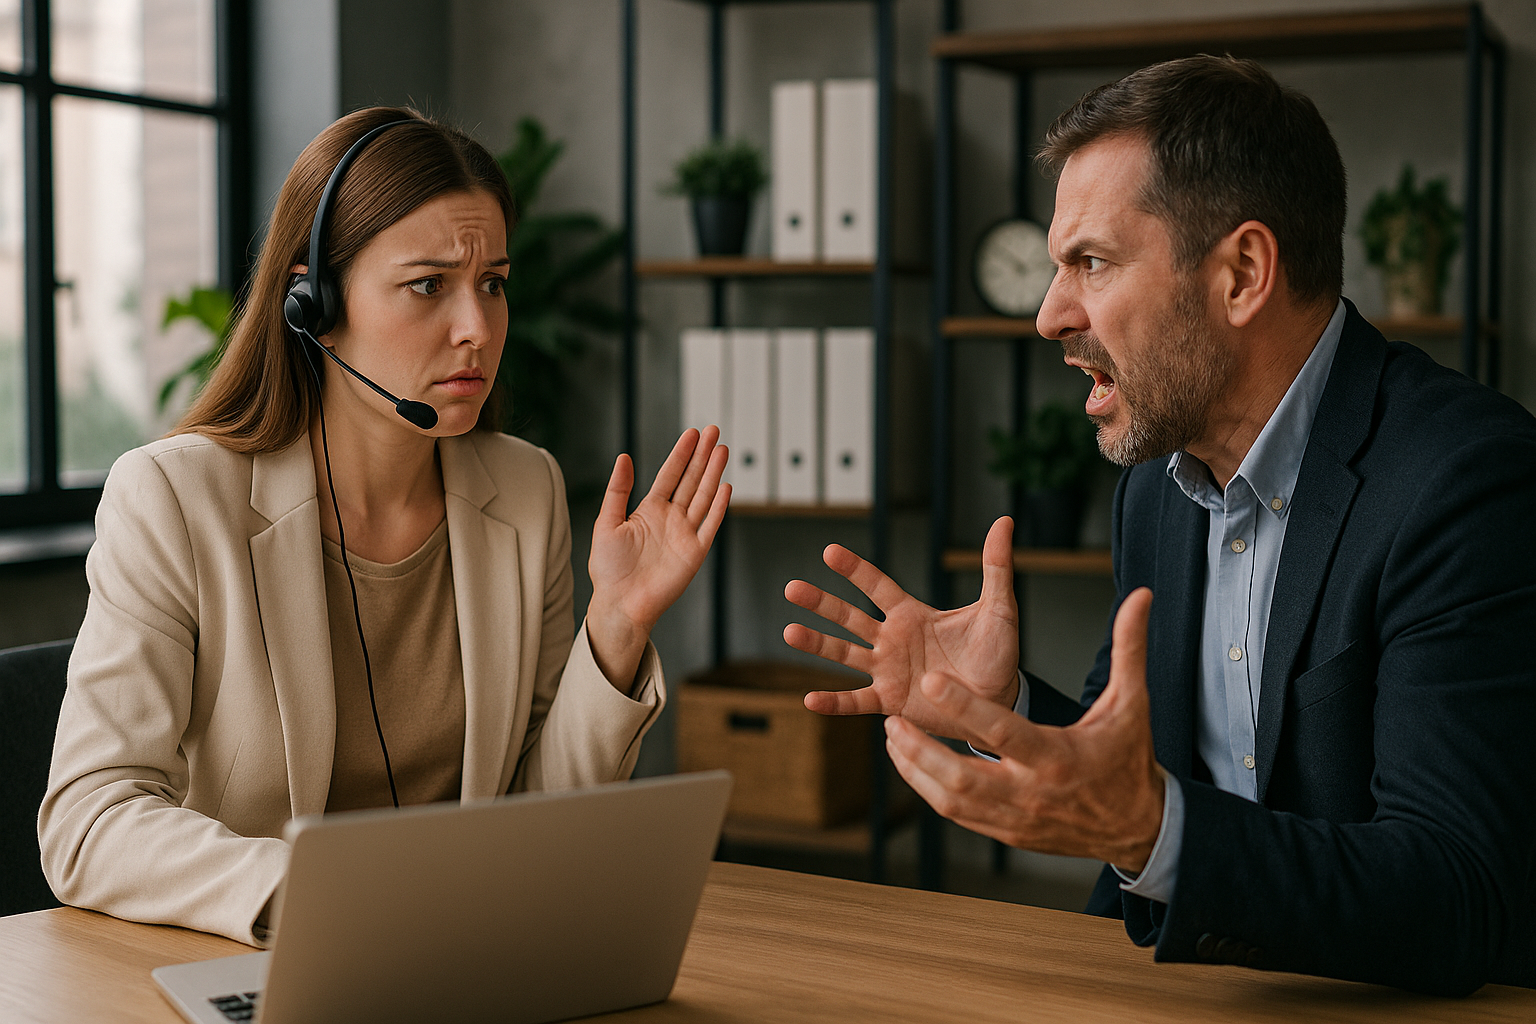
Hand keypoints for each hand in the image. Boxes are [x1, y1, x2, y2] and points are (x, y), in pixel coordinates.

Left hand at [587, 426, 729, 687]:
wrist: (621, 603)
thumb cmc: (609, 569)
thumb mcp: (606, 523)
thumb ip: (617, 491)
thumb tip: (623, 457)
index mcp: (649, 510)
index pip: (670, 474)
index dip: (681, 453)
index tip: (692, 433)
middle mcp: (670, 519)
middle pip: (692, 480)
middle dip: (703, 455)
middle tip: (714, 431)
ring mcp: (685, 534)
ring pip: (704, 496)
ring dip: (714, 473)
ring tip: (722, 450)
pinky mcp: (695, 552)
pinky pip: (710, 524)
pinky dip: (719, 506)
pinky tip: (726, 486)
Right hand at [784, 516, 1019, 735]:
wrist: (1000, 700)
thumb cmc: (998, 653)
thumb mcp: (999, 608)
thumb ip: (996, 566)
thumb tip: (1004, 521)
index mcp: (912, 614)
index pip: (876, 586)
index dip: (854, 570)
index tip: (828, 552)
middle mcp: (892, 639)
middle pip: (849, 616)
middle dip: (821, 603)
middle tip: (791, 588)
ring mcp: (887, 669)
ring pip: (844, 653)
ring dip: (816, 644)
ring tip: (789, 632)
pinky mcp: (891, 700)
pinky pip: (856, 700)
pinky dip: (833, 702)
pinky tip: (808, 699)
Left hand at [883, 587, 1164, 869]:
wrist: (1138, 828)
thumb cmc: (1130, 759)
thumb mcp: (1132, 703)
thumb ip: (1128, 648)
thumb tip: (1140, 597)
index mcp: (1058, 757)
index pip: (1003, 731)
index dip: (965, 707)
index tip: (931, 681)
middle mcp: (1032, 792)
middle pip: (964, 778)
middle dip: (923, 751)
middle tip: (892, 722)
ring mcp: (1016, 818)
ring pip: (952, 801)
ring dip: (915, 770)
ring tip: (893, 736)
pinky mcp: (1006, 833)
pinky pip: (957, 815)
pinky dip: (928, 789)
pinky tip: (911, 762)